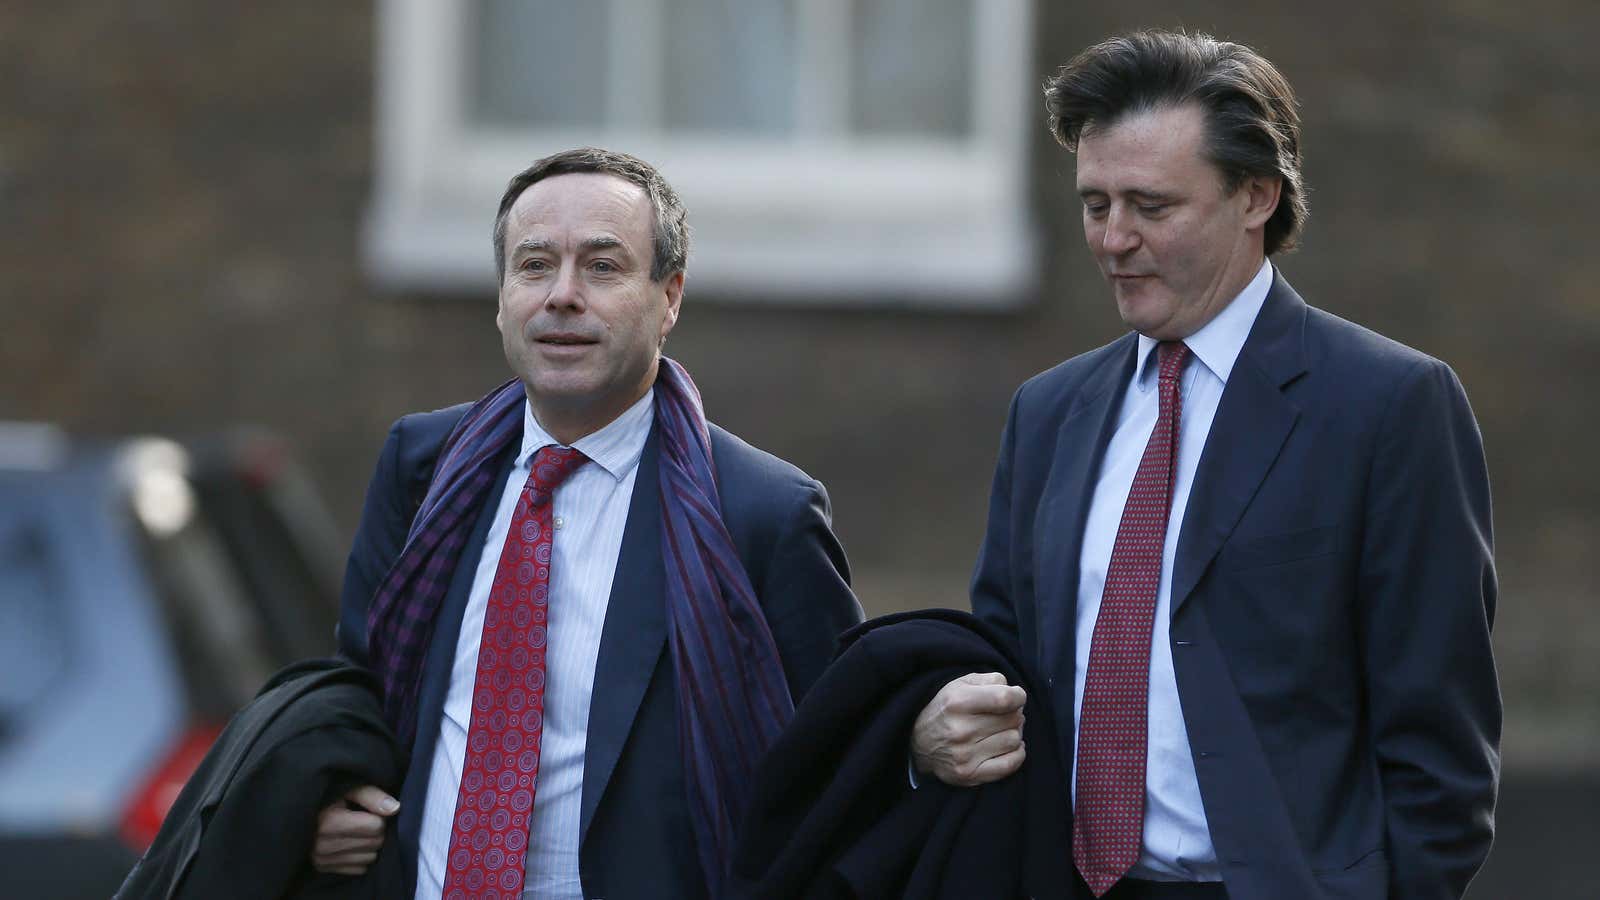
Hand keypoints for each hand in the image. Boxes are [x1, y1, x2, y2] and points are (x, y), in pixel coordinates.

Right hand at [311, 784, 397, 875]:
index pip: (376, 826)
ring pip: (370, 857)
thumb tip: (395, 808)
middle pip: (375, 842)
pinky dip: (361, 857)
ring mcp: (323, 859)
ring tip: (357, 831)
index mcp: (329, 822)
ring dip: (370, 845)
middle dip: (376, 831)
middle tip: (365, 820)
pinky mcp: (324, 868)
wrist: (298, 812)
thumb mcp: (347, 788)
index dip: (378, 816)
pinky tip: (352, 843)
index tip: (369, 810)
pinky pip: (360, 868)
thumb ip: (371, 795)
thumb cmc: (327, 797)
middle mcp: (324, 845)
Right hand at [910, 672, 1026, 786]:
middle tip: (1005, 714)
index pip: (1005, 698)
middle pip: (1012, 719)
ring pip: (1014, 740)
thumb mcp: (960, 684)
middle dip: (1014, 713)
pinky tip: (1008, 747)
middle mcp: (961, 729)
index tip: (1016, 697)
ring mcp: (965, 755)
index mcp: (958, 702)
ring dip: (1013, 733)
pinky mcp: (969, 775)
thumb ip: (990, 680)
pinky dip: (1016, 754)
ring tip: (1002, 730)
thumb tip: (1016, 694)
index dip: (1018, 696)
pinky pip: (1010, 765)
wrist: (918, 743)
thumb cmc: (946, 709)